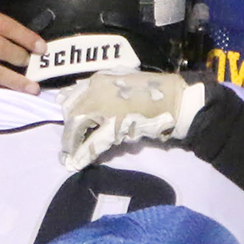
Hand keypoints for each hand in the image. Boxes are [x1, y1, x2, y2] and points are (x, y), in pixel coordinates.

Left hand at [58, 71, 207, 169]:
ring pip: (78, 128)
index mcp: (99, 80)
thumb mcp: (125, 83)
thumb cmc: (154, 92)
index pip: (71, 97)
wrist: (175, 100)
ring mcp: (104, 107)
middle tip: (70, 145)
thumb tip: (87, 108)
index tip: (69, 125)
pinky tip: (76, 163)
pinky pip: (92, 143)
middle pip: (71, 113)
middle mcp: (97, 91)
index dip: (68, 114)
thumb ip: (105, 92)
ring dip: (72, 144)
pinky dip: (83, 155)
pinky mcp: (113, 126)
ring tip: (71, 156)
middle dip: (69, 131)